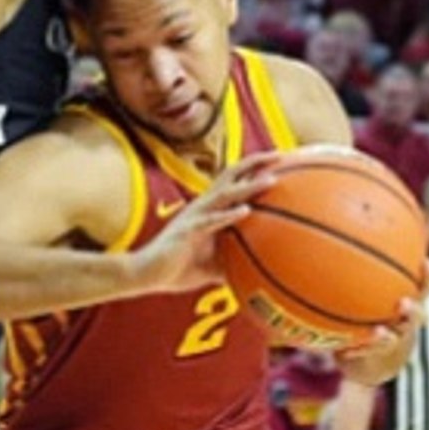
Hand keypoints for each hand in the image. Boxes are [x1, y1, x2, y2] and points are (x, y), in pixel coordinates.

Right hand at [132, 152, 280, 294]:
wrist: (146, 274)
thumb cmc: (178, 268)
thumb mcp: (214, 265)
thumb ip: (234, 261)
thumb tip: (259, 273)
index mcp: (210, 209)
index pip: (235, 181)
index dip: (256, 168)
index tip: (282, 160)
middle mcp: (203, 205)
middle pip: (232, 175)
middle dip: (256, 163)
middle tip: (281, 155)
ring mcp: (195, 216)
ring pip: (225, 194)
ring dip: (249, 186)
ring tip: (271, 179)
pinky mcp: (187, 230)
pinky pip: (211, 220)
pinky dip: (229, 214)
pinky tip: (246, 211)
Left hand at [335, 259, 428, 387]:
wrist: (374, 350)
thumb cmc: (371, 306)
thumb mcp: (370, 283)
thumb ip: (360, 259)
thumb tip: (340, 220)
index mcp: (409, 299)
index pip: (423, 285)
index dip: (427, 275)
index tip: (425, 262)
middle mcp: (406, 321)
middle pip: (417, 316)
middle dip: (412, 310)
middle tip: (403, 303)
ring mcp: (395, 341)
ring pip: (395, 339)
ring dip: (387, 336)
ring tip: (379, 331)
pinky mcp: (378, 356)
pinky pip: (369, 354)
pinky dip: (357, 351)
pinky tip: (344, 349)